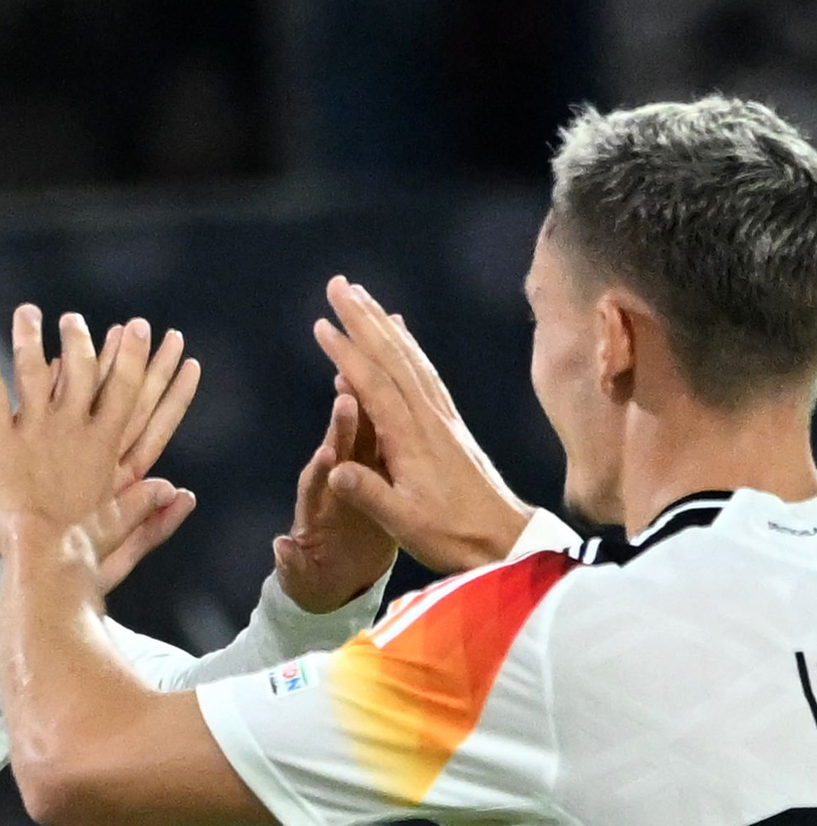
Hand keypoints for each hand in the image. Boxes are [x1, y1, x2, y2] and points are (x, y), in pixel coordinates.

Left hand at [0, 311, 196, 590]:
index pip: (125, 390)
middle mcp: (75, 429)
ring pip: (33, 369)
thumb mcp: (124, 529)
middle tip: (76, 318)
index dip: (133, 356)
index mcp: (106, 447)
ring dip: (29, 337)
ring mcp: (36, 431)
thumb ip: (149, 507)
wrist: (44, 562)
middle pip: (81, 369)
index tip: (138, 328)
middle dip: (81, 338)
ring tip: (28, 313)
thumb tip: (180, 494)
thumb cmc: (84, 552)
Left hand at [274, 393, 397, 611]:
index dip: (320, 470)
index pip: (314, 485)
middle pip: (338, 453)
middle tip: (346, 398)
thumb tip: (281, 548)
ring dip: (370, 418)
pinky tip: (410, 411)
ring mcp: (357, 482)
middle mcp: (332, 489)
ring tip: (376, 388)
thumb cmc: (315, 579)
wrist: (341, 579)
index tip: (326, 454)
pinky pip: (390, 455)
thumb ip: (293, 565)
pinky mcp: (381, 484)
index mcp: (313, 511)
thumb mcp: (303, 580)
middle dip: (341, 427)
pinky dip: (396, 434)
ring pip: (365, 446)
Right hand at [313, 276, 533, 573]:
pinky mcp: (450, 424)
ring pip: (410, 359)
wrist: (504, 539)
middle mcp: (429, 417)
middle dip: (364, 318)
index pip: (373, 383)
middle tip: (339, 285)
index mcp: (411, 437)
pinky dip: (409, 348)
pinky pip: (426, 374)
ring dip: (384, 325)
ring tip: (363, 298)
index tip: (322, 324)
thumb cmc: (452, 535)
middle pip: (393, 356)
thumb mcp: (403, 522)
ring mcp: (442, 417)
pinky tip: (402, 337)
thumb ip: (368, 493)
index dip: (346, 352)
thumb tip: (334, 468)